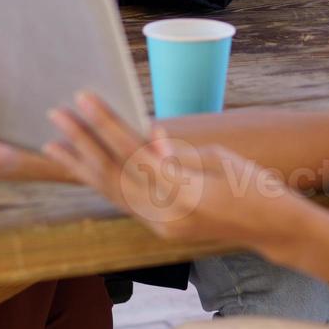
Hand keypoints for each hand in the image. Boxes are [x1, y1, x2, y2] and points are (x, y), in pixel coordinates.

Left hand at [45, 91, 305, 250]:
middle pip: (114, 176)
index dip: (107, 125)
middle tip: (57, 114)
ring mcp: (163, 228)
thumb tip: (145, 137)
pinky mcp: (162, 230)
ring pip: (112, 194)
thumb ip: (177, 152)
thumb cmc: (255, 185)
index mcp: (185, 195)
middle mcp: (167, 217)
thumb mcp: (218, 159)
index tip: (84, 99)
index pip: (135, 155)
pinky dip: (103, 182)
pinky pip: (125, 202)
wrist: (273, 229)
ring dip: (83, 166)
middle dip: (83, 143)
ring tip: (54, 143)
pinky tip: (85, 165)